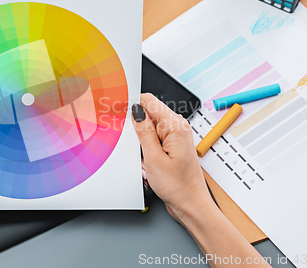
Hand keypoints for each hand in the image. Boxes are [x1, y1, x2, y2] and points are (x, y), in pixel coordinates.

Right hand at [132, 93, 215, 223]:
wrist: (190, 205)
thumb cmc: (179, 186)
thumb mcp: (154, 158)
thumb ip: (144, 132)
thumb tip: (135, 110)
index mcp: (175, 126)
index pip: (149, 101)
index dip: (131, 103)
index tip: (116, 110)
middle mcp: (177, 127)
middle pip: (148, 112)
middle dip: (135, 126)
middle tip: (133, 144)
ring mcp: (174, 136)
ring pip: (148, 127)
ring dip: (140, 140)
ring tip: (144, 158)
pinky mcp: (170, 145)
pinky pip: (152, 138)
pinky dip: (144, 147)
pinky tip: (146, 161)